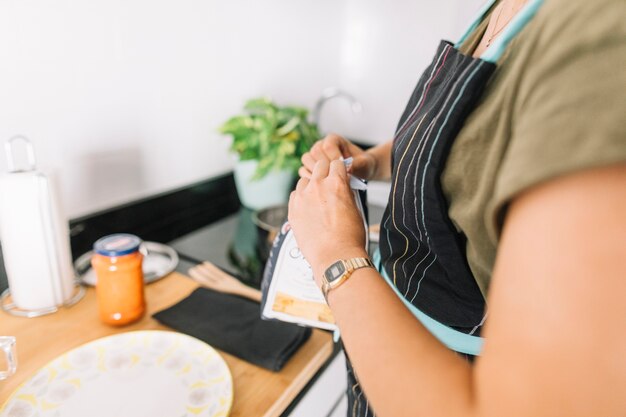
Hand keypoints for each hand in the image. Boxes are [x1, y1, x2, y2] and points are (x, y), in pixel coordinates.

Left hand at [288, 159, 368, 285]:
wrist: (335, 257)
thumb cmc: (349, 237)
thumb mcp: (354, 208)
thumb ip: (346, 192)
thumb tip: (342, 186)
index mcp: (336, 183)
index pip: (336, 163)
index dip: (339, 168)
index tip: (339, 172)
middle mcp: (317, 186)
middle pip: (319, 166)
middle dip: (325, 171)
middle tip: (328, 181)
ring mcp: (302, 198)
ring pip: (304, 180)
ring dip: (311, 185)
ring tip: (317, 198)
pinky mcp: (292, 210)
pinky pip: (295, 195)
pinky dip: (301, 197)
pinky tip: (308, 208)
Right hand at [300, 134, 377, 179]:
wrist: (359, 171)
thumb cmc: (362, 165)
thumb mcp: (365, 163)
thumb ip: (358, 164)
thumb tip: (348, 169)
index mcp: (334, 140)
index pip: (328, 146)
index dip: (334, 157)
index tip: (343, 168)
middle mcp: (321, 145)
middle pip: (315, 151)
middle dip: (325, 166)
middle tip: (335, 176)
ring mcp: (314, 156)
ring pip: (307, 159)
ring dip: (316, 171)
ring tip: (328, 180)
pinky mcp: (310, 167)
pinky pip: (304, 170)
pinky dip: (310, 177)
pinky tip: (321, 185)